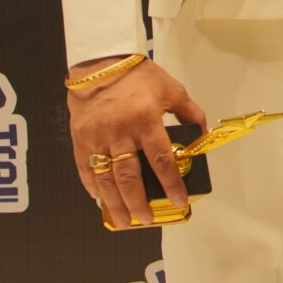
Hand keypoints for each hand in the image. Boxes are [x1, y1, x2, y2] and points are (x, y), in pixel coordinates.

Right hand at [67, 56, 207, 228]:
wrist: (100, 62)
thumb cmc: (137, 74)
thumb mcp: (171, 88)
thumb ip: (189, 113)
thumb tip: (201, 136)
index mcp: (145, 119)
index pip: (161, 159)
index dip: (171, 184)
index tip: (179, 200)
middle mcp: (120, 132)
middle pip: (130, 176)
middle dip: (139, 203)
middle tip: (147, 219)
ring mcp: (97, 137)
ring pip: (106, 178)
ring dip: (115, 203)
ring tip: (125, 221)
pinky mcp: (81, 139)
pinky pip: (86, 168)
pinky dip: (93, 187)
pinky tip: (101, 200)